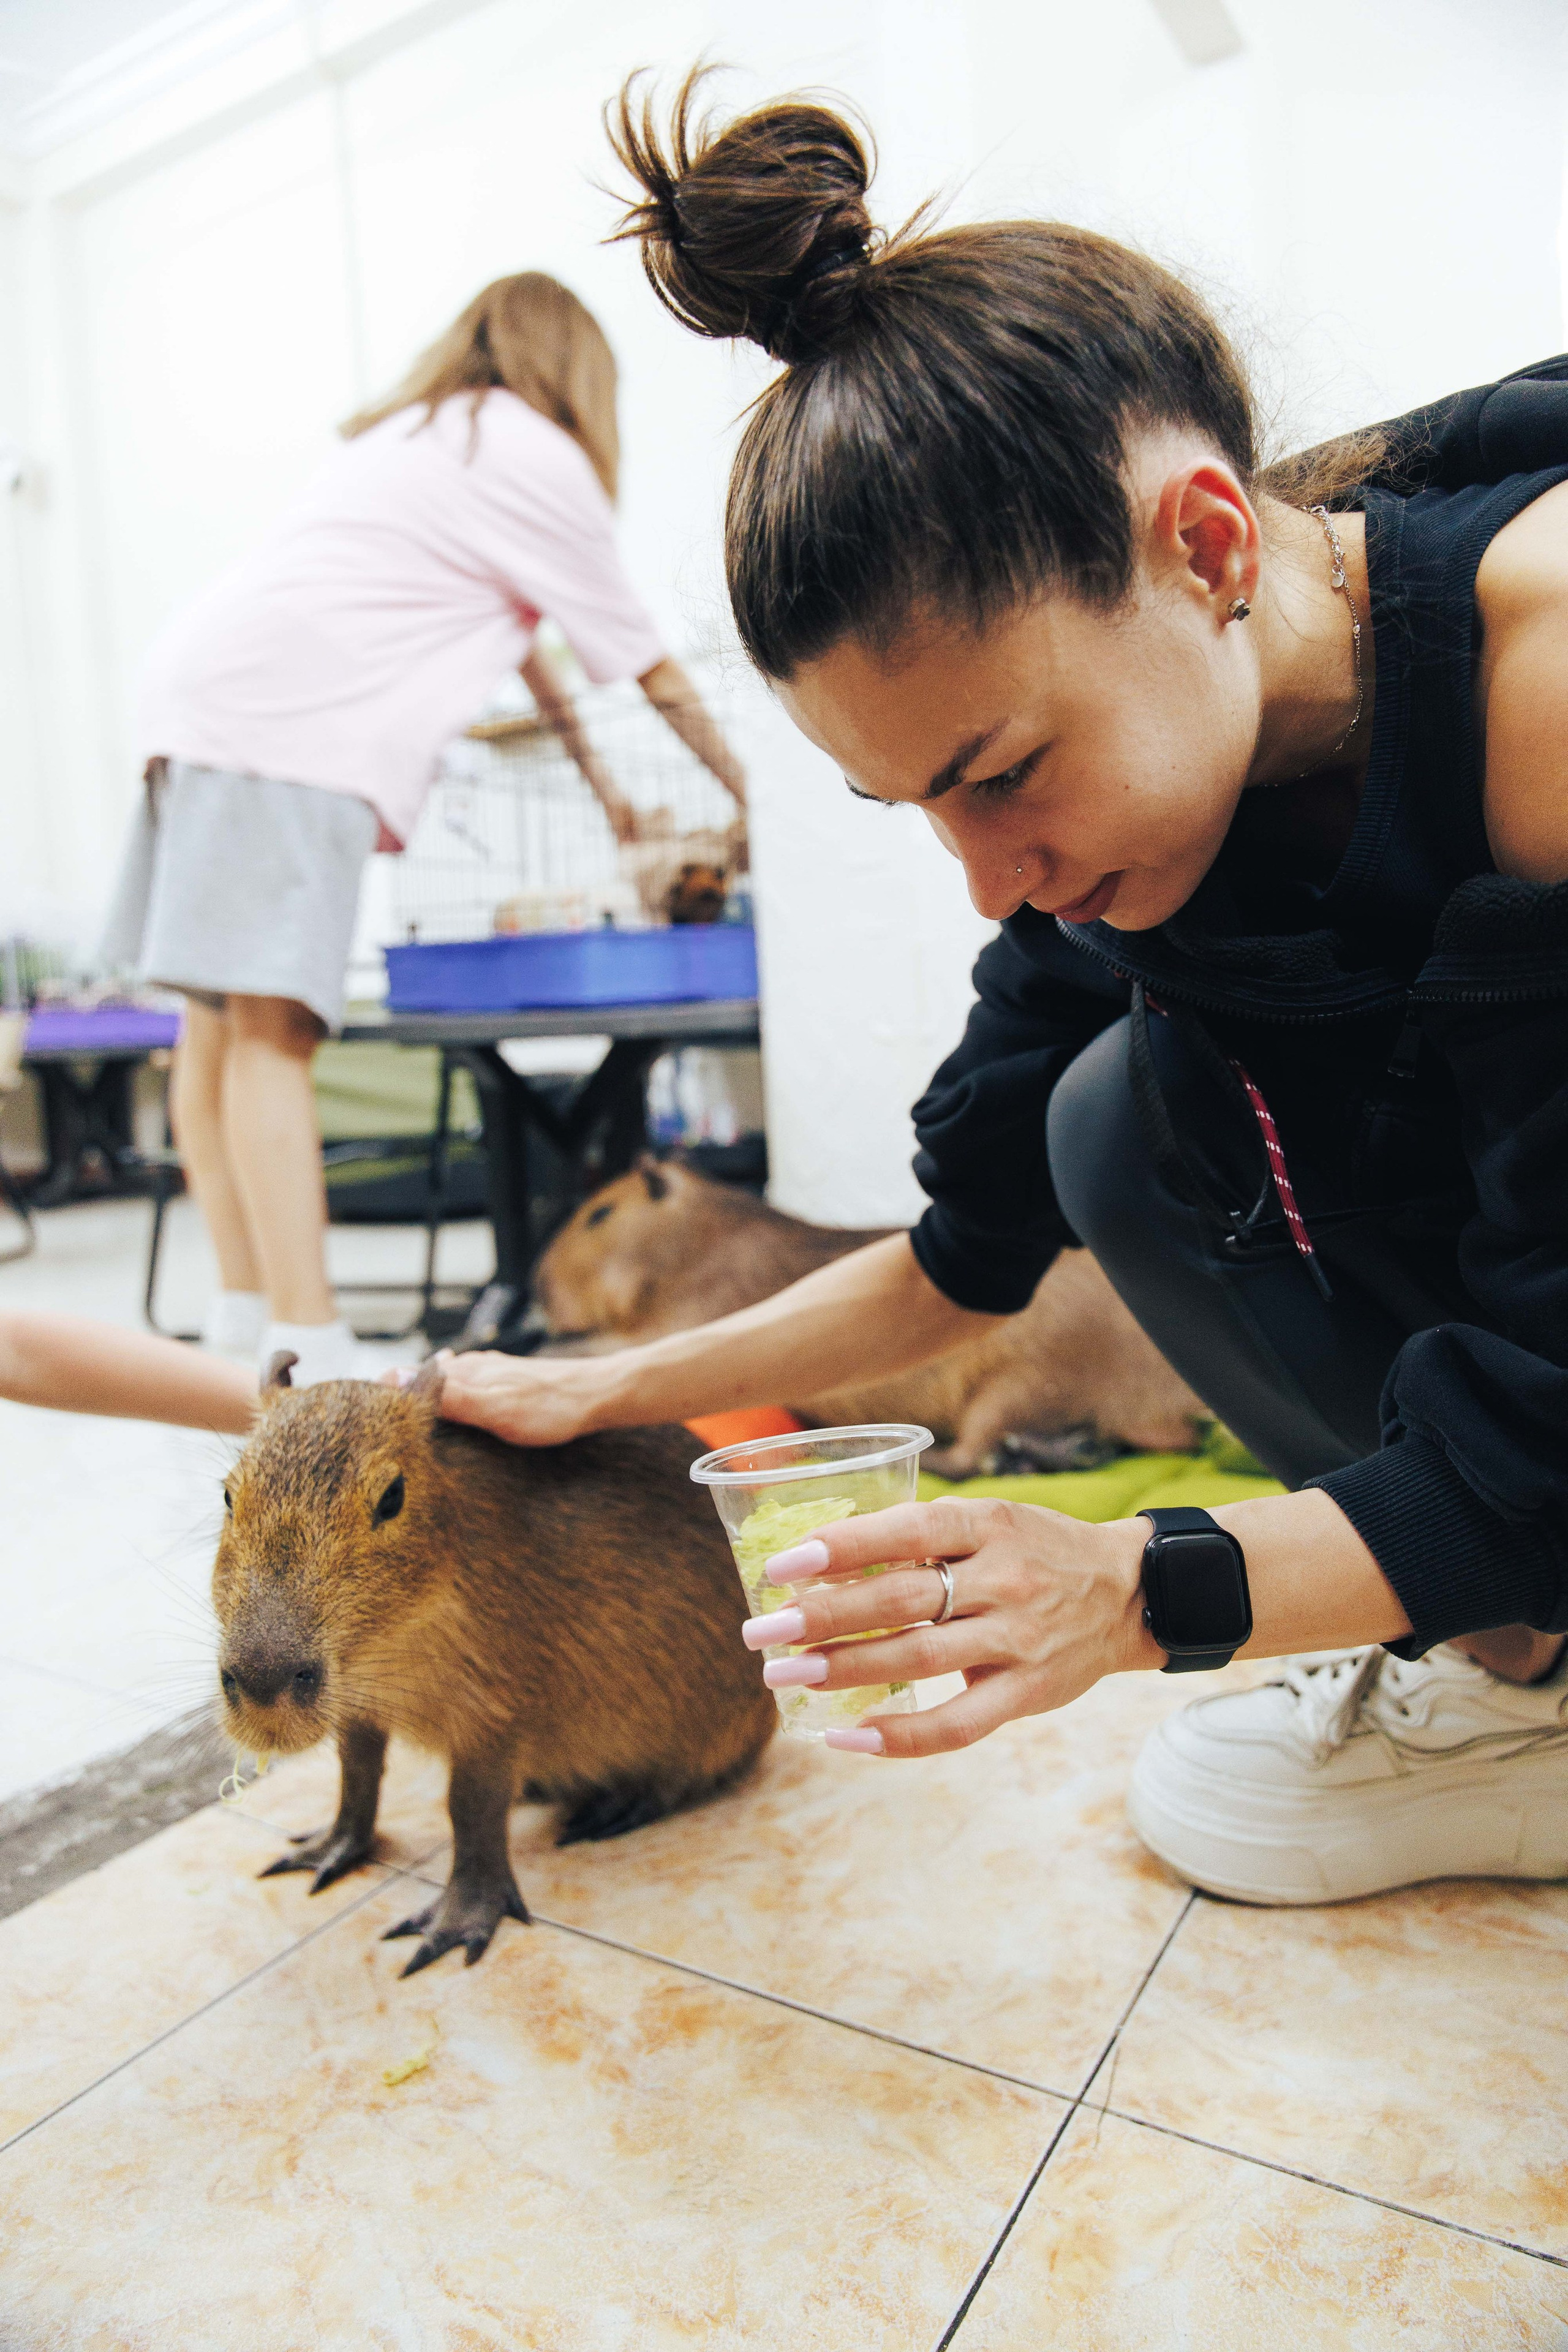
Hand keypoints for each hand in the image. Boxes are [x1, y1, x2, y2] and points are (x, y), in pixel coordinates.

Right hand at [389, 1348, 613, 1446]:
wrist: (600, 1394)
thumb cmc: (550, 1406)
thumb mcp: (495, 1408)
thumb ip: (448, 1396)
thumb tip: (394, 1378)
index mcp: (462, 1372)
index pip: (404, 1376)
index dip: (379, 1393)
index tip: (352, 1414)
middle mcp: (471, 1366)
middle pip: (419, 1378)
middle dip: (395, 1396)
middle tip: (368, 1423)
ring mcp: (489, 1372)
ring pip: (441, 1381)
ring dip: (420, 1395)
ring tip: (399, 1415)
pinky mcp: (505, 1382)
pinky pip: (464, 1386)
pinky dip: (448, 1396)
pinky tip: (451, 1403)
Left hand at [742, 1497, 1160, 1756]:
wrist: (1130, 1593)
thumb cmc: (1036, 1550)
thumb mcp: (989, 1522)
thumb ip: (921, 1538)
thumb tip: (821, 1561)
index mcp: (989, 1525)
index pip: (908, 1529)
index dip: (842, 1547)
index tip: (781, 1566)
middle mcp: (1005, 1579)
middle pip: (902, 1599)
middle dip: (823, 1616)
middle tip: (761, 1630)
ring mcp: (1018, 1639)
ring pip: (918, 1658)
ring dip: (842, 1670)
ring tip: (785, 1676)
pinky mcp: (1027, 1692)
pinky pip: (957, 1725)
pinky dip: (899, 1736)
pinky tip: (847, 1736)